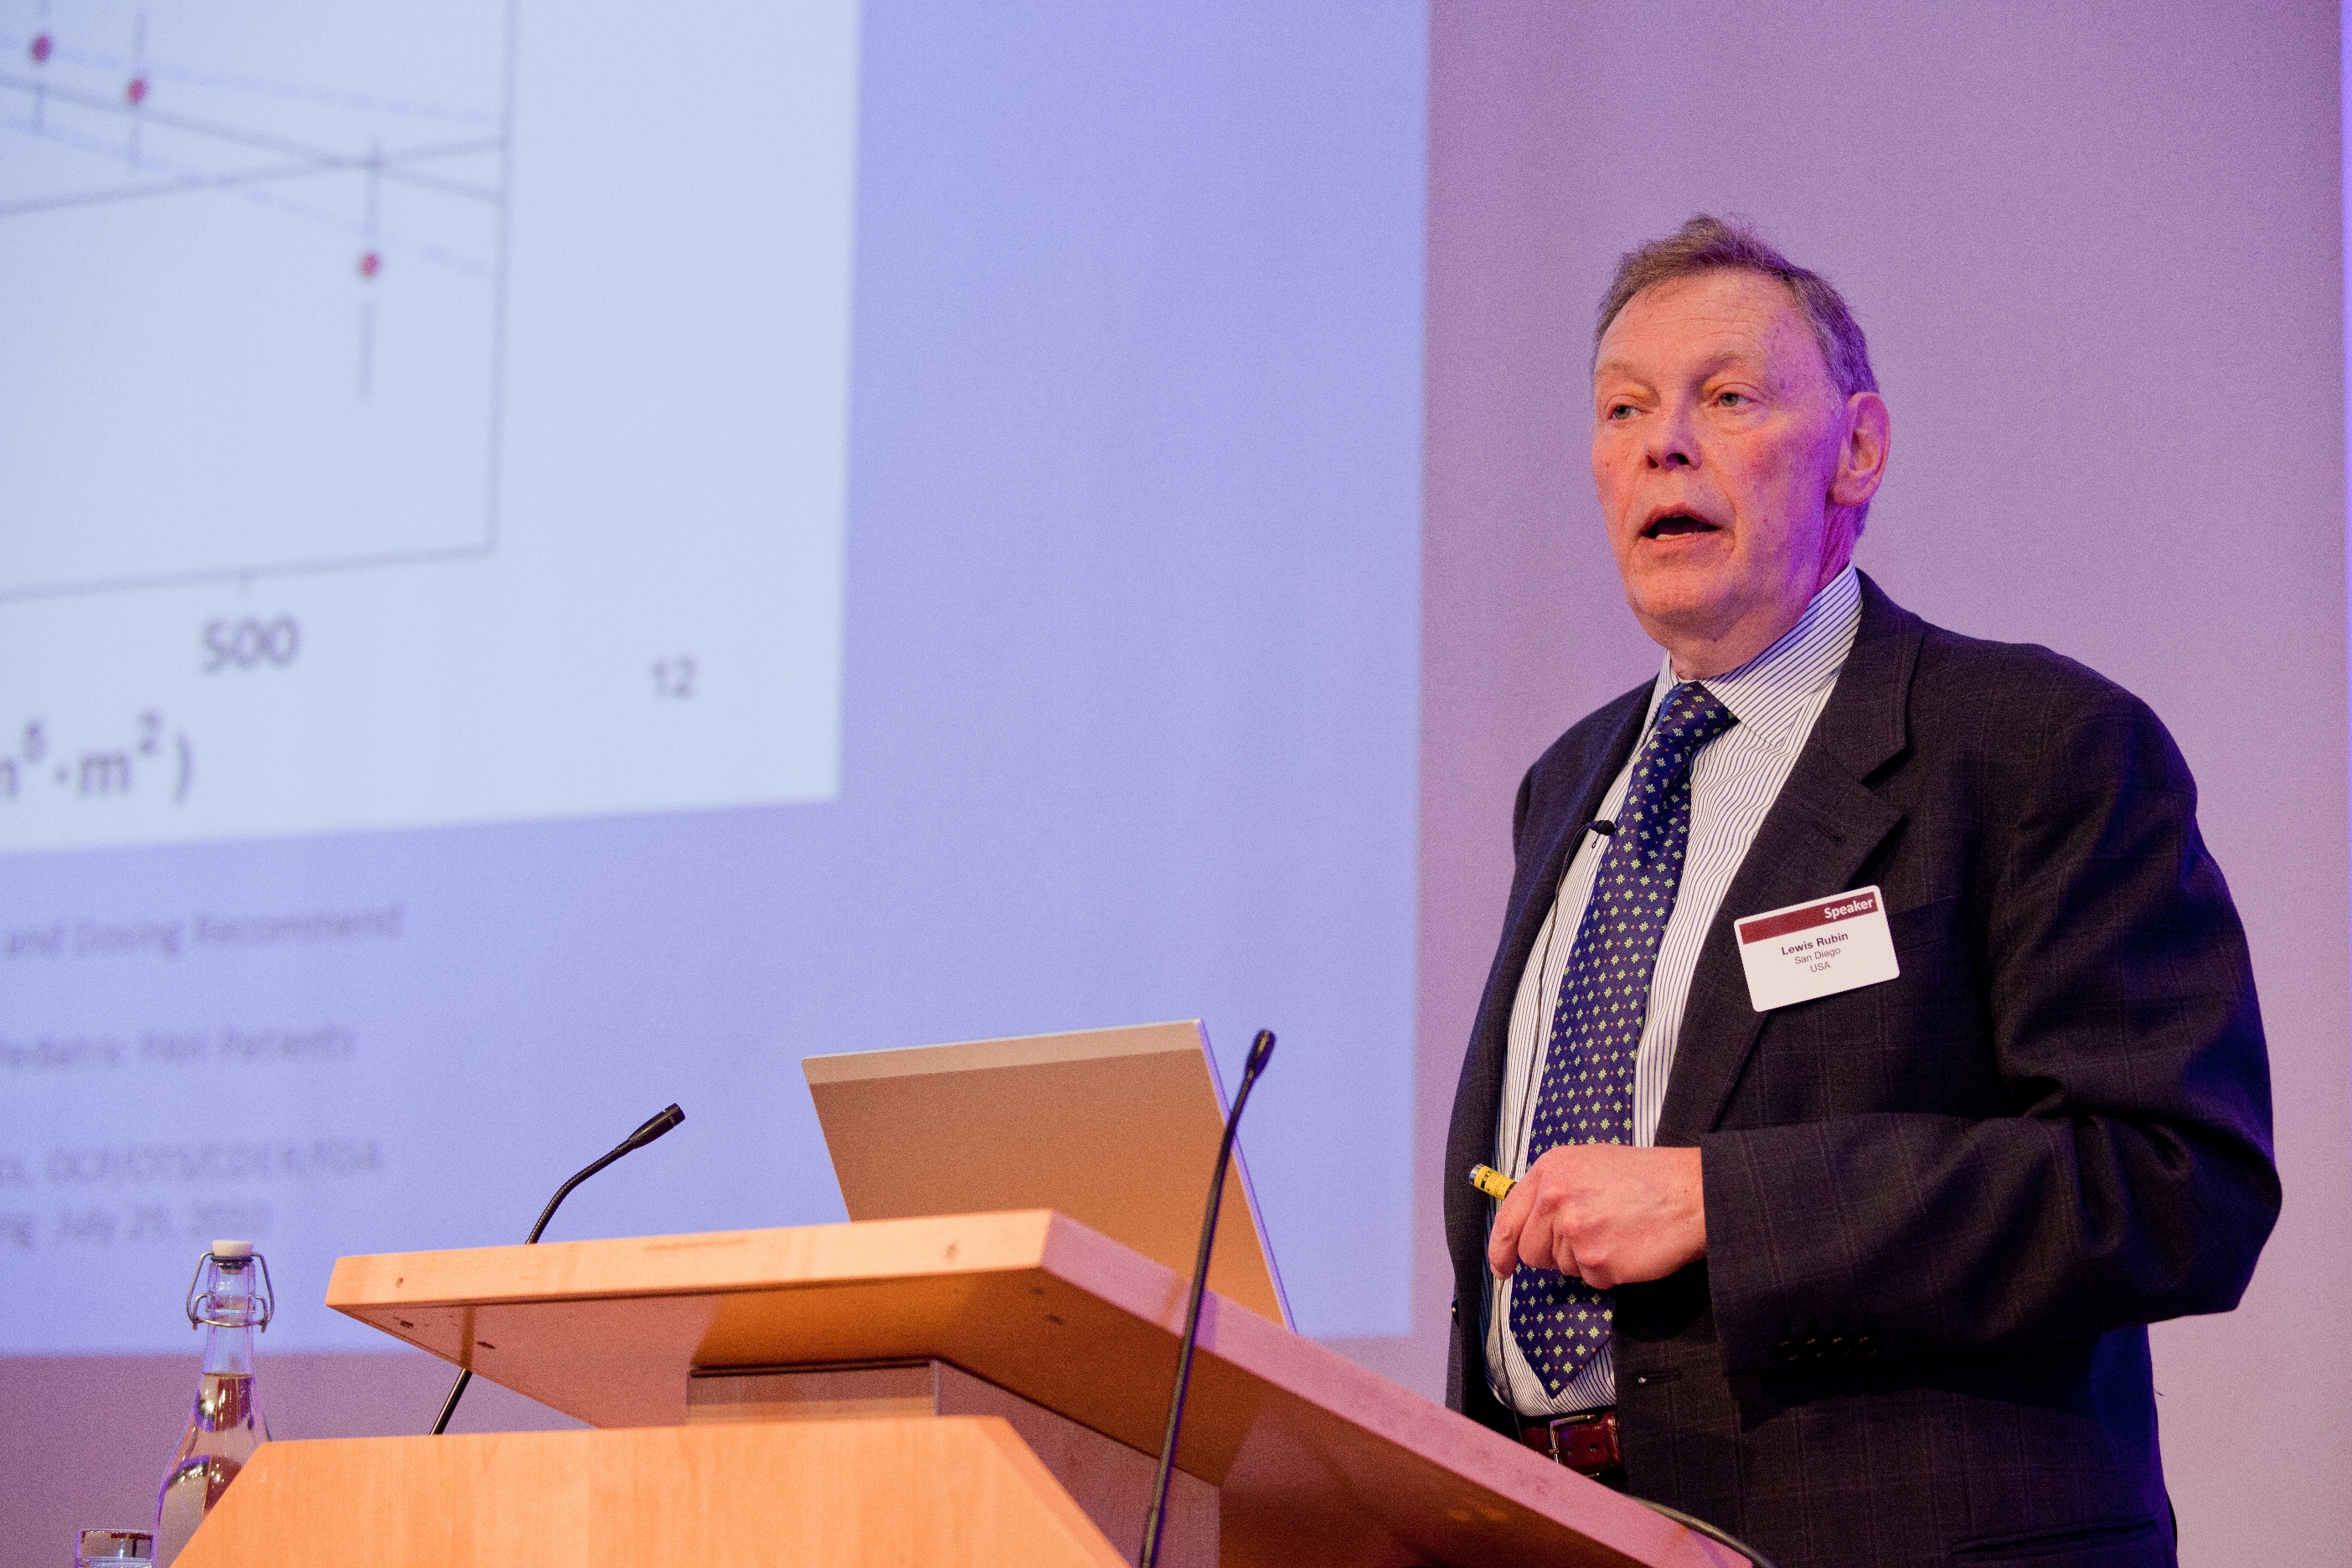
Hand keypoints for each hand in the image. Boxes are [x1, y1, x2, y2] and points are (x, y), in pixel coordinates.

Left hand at [1486, 1144, 1705, 1287]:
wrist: (1692, 1192)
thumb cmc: (1648, 1178)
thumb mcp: (1591, 1164)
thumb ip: (1556, 1189)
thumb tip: (1532, 1223)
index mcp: (1550, 1170)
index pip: (1507, 1220)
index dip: (1501, 1249)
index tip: (1501, 1268)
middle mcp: (1554, 1198)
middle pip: (1532, 1251)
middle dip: (1555, 1255)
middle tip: (1590, 1239)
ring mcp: (1574, 1230)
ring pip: (1562, 1268)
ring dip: (1587, 1260)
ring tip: (1618, 1232)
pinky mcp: (1596, 1260)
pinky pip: (1591, 1280)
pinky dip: (1610, 1272)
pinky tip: (1629, 1247)